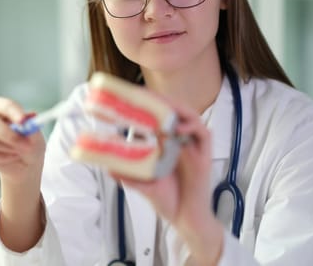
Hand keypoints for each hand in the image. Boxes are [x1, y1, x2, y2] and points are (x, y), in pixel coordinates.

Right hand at [0, 97, 45, 184]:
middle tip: (26, 145)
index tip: (23, 121)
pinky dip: (2, 158)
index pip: (4, 105)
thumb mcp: (35, 136)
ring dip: (8, 148)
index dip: (13, 112)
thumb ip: (32, 129)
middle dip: (8, 135)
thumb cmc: (30, 143)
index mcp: (1, 107)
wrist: (25, 163)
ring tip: (20, 152)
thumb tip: (28, 122)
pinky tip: (11, 157)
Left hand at [111, 100, 222, 263]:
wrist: (185, 218)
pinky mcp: (204, 155)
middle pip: (174, 111)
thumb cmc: (167, 199)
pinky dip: (192, 126)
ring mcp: (193, 146)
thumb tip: (107, 167)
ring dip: (176, 107)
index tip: (130, 94)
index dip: (148, 103)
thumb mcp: (143, 184)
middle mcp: (181, 140)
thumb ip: (127, 175)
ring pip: (190, 116)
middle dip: (159, 99)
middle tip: (141, 92)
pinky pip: (203, 132)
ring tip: (161, 103)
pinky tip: (177, 127)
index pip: (159, 115)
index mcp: (167, 142)